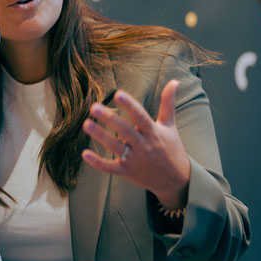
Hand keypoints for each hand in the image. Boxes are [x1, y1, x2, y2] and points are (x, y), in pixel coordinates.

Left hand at [82, 79, 190, 209]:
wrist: (175, 180)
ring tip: (86, 124)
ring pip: (115, 147)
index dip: (130, 105)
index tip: (118, 94)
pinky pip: (111, 168)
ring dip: (100, 136)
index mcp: (153, 132)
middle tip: (94, 107)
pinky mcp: (127, 172)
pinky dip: (98, 162)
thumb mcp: (170, 125)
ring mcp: (135, 160)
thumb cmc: (172, 148)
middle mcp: (144, 145)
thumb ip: (168, 103)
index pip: (141, 116)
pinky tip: (85, 153)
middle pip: (125, 131)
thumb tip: (174, 81)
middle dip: (110, 119)